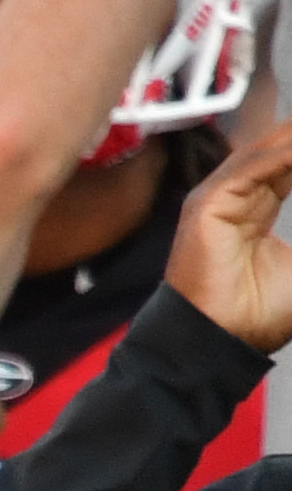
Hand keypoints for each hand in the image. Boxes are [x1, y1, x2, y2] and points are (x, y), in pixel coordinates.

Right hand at [166, 112, 291, 351]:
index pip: (291, 166)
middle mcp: (234, 198)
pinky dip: (287, 155)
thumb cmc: (258, 315)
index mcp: (254, 210)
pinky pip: (252, 168)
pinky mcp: (207, 204)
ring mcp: (217, 198)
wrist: (221, 340)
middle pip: (280, 150)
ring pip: (269, 152)